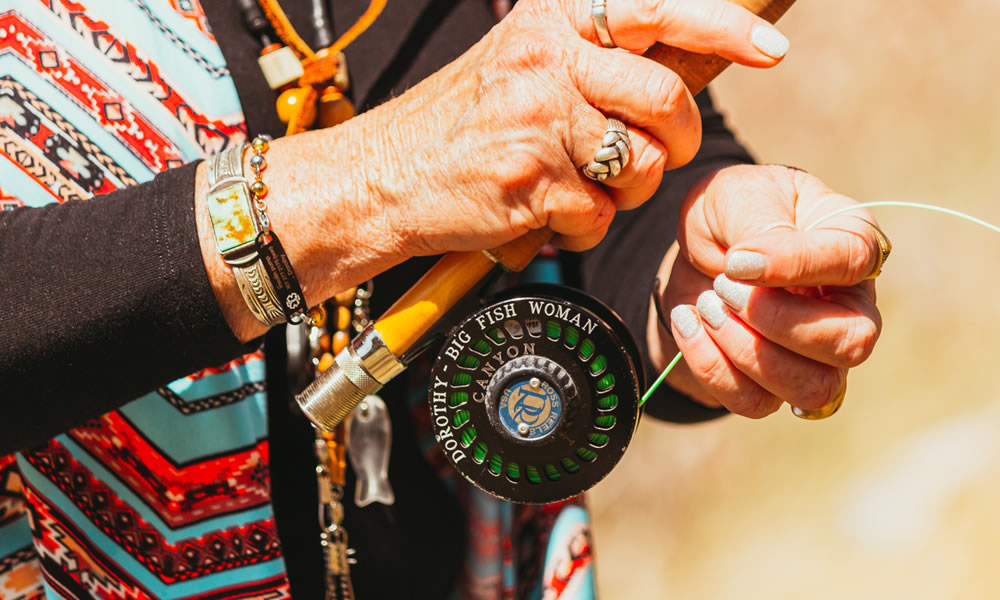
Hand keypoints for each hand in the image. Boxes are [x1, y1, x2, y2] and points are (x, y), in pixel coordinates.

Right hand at [200, 0, 790, 340]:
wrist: (384, 176)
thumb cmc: (467, 125)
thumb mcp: (532, 65)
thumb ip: (609, 58)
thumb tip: (701, 53)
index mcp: (554, 22)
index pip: (656, 8)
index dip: (724, 25)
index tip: (771, 48)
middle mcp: (547, 59)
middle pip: (667, 100)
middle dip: (677, 143)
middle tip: (651, 156)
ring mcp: (536, 121)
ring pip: (641, 166)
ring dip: (627, 192)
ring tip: (582, 187)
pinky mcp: (527, 182)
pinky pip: (599, 216)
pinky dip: (584, 229)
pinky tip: (547, 214)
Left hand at [649, 165, 882, 417]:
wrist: (694, 249)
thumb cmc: (732, 211)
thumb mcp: (738, 195)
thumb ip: (758, 223)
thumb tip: (752, 266)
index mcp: (852, 243)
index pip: (852, 263)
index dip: (794, 266)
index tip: (736, 260)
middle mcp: (851, 307)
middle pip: (849, 344)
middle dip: (773, 321)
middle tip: (721, 286)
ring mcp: (820, 355)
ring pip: (810, 388)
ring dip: (744, 351)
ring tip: (705, 305)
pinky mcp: (776, 385)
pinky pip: (757, 403)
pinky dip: (712, 369)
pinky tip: (689, 325)